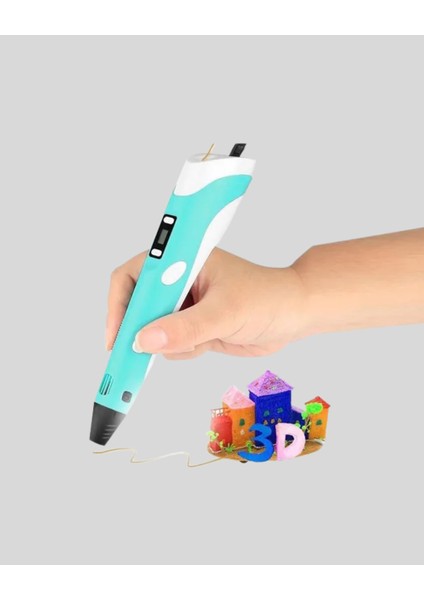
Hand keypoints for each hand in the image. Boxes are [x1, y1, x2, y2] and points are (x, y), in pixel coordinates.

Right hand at [106, 248, 306, 358]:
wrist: (294, 316)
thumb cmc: (267, 298)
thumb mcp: (224, 313)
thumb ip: (185, 328)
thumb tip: (145, 340)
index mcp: (182, 261)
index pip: (134, 276)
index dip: (120, 305)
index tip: (119, 336)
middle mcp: (179, 282)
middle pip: (138, 306)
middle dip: (139, 331)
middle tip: (135, 357)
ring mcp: (185, 305)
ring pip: (154, 330)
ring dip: (167, 343)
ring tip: (200, 340)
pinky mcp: (193, 326)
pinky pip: (172, 344)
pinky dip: (183, 350)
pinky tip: (208, 343)